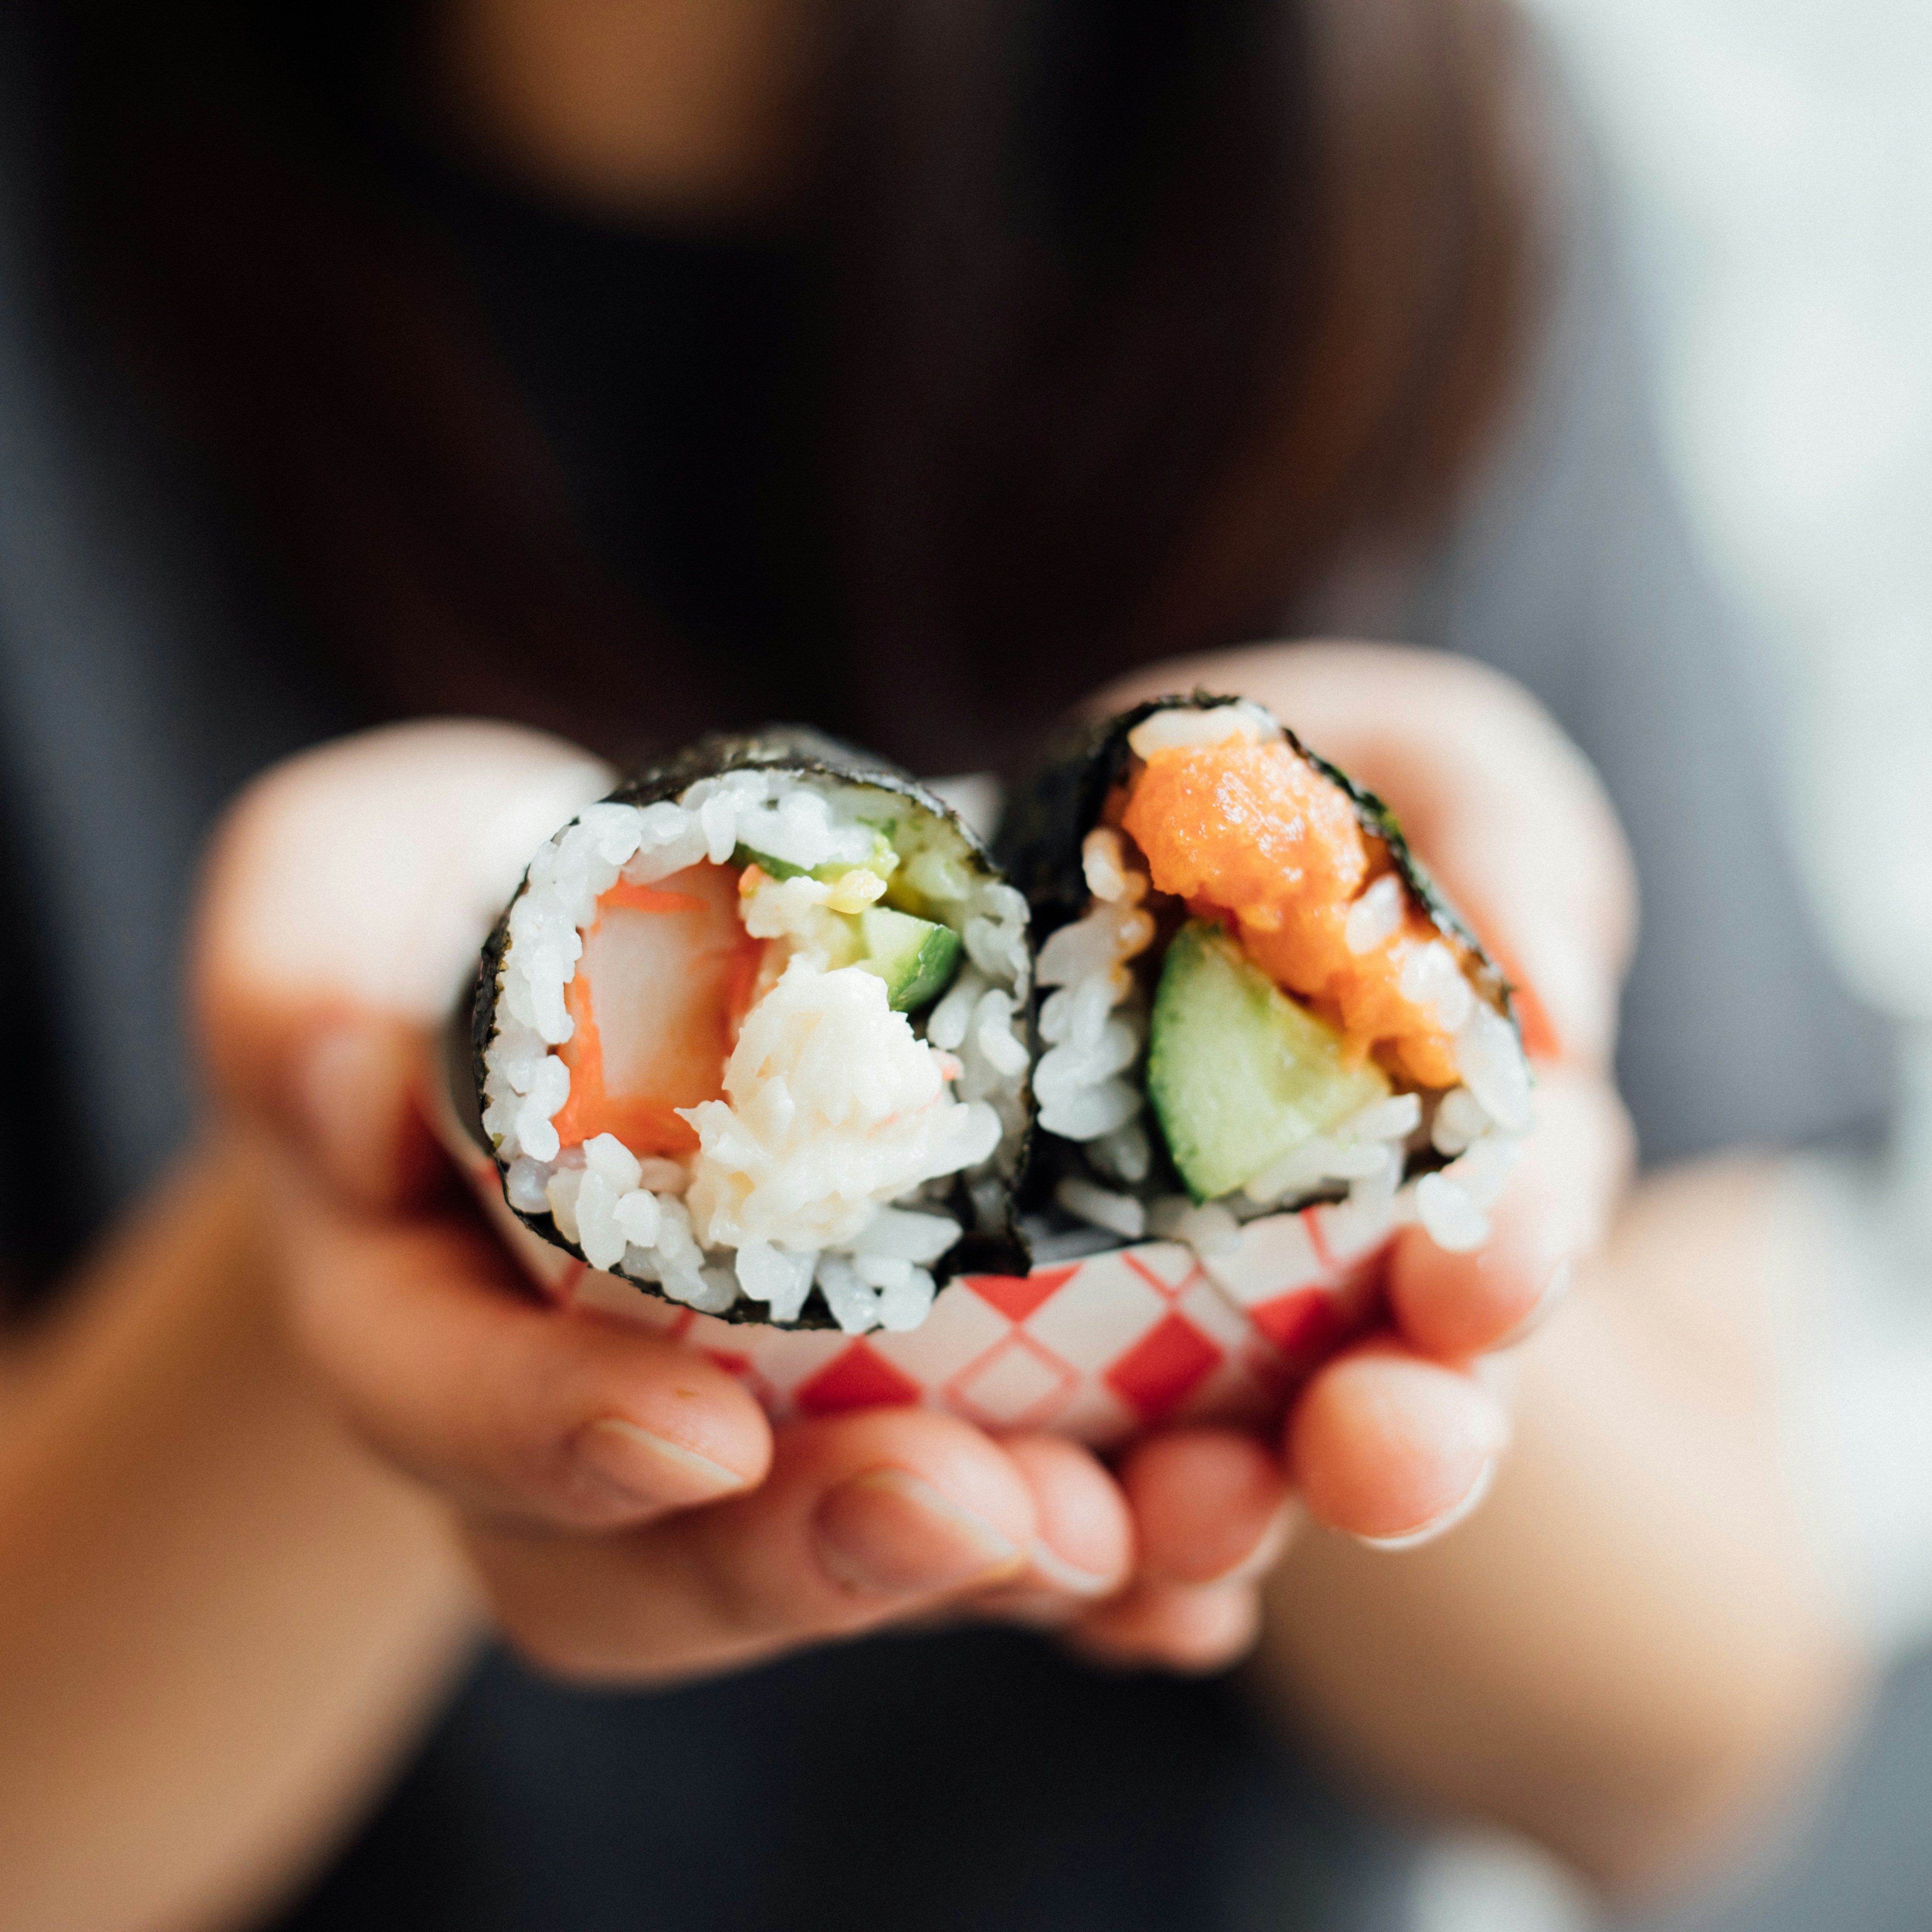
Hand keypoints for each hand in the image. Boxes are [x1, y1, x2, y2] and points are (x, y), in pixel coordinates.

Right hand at [194, 721, 1282, 1681]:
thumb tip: (340, 1083)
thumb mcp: (328, 895)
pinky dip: (1100, 1563)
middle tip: (992, 1507)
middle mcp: (577, 1413)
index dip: (562, 1440)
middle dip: (825, 1550)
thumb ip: (292, 975)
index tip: (702, 1425)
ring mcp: (741, 1429)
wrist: (583, 960)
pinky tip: (1204, 1570)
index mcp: (420, 1307)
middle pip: (675, 1555)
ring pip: (848, 1562)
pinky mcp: (879, 1401)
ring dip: (1000, 1568)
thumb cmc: (420, 918)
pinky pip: (983, 1518)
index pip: (456, 1412)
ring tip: (1150, 1530)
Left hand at [1097, 641, 1637, 1544]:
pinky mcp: (1042, 1370)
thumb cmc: (1259, 792)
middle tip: (1381, 1454)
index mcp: (1449, 1148)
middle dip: (1409, 1438)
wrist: (1064, 850)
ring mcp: (1191, 1342)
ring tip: (1174, 1523)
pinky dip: (1072, 1543)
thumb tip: (1556, 998)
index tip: (1482, 1268)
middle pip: (1399, 1393)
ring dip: (1220, 1515)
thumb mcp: (1416, 759)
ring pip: (1235, 1472)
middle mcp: (1335, 1276)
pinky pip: (1068, 1483)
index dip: (1522, 1250)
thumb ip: (1509, 842)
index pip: (1519, 1218)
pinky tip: (1041, 1556)